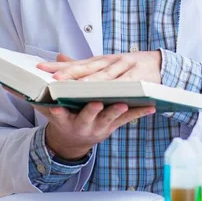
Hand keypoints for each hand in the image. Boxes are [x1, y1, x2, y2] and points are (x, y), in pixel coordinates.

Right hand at [4, 53, 155, 159]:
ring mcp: (99, 126)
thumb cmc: (66, 113)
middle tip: (96, 104)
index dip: (58, 112)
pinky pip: (127, 119)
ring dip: (116, 111)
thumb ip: (55, 81)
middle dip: (90, 111)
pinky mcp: (114, 125)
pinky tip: (151, 107)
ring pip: (108, 118)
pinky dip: (139, 112)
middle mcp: (81, 124)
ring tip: (124, 104)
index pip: (59, 114)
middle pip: (86, 117)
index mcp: (64, 117)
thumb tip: (50, 61)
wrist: (75, 139)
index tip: (57, 108)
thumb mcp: (54, 101)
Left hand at [37, 50, 161, 83]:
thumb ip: (83, 64)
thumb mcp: (105, 64)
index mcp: (102, 60)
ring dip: (93, 82)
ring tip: (78, 88)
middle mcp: (112, 61)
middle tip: (56, 79)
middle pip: (89, 68)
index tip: (41, 69)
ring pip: (107, 76)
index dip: (61, 67)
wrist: (161, 64)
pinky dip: (119, 88)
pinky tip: (110, 93)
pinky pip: (127, 84)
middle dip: (73, 73)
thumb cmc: (129, 67)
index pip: (78, 63)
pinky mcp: (138, 77)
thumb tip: (58, 58)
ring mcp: (126, 68)